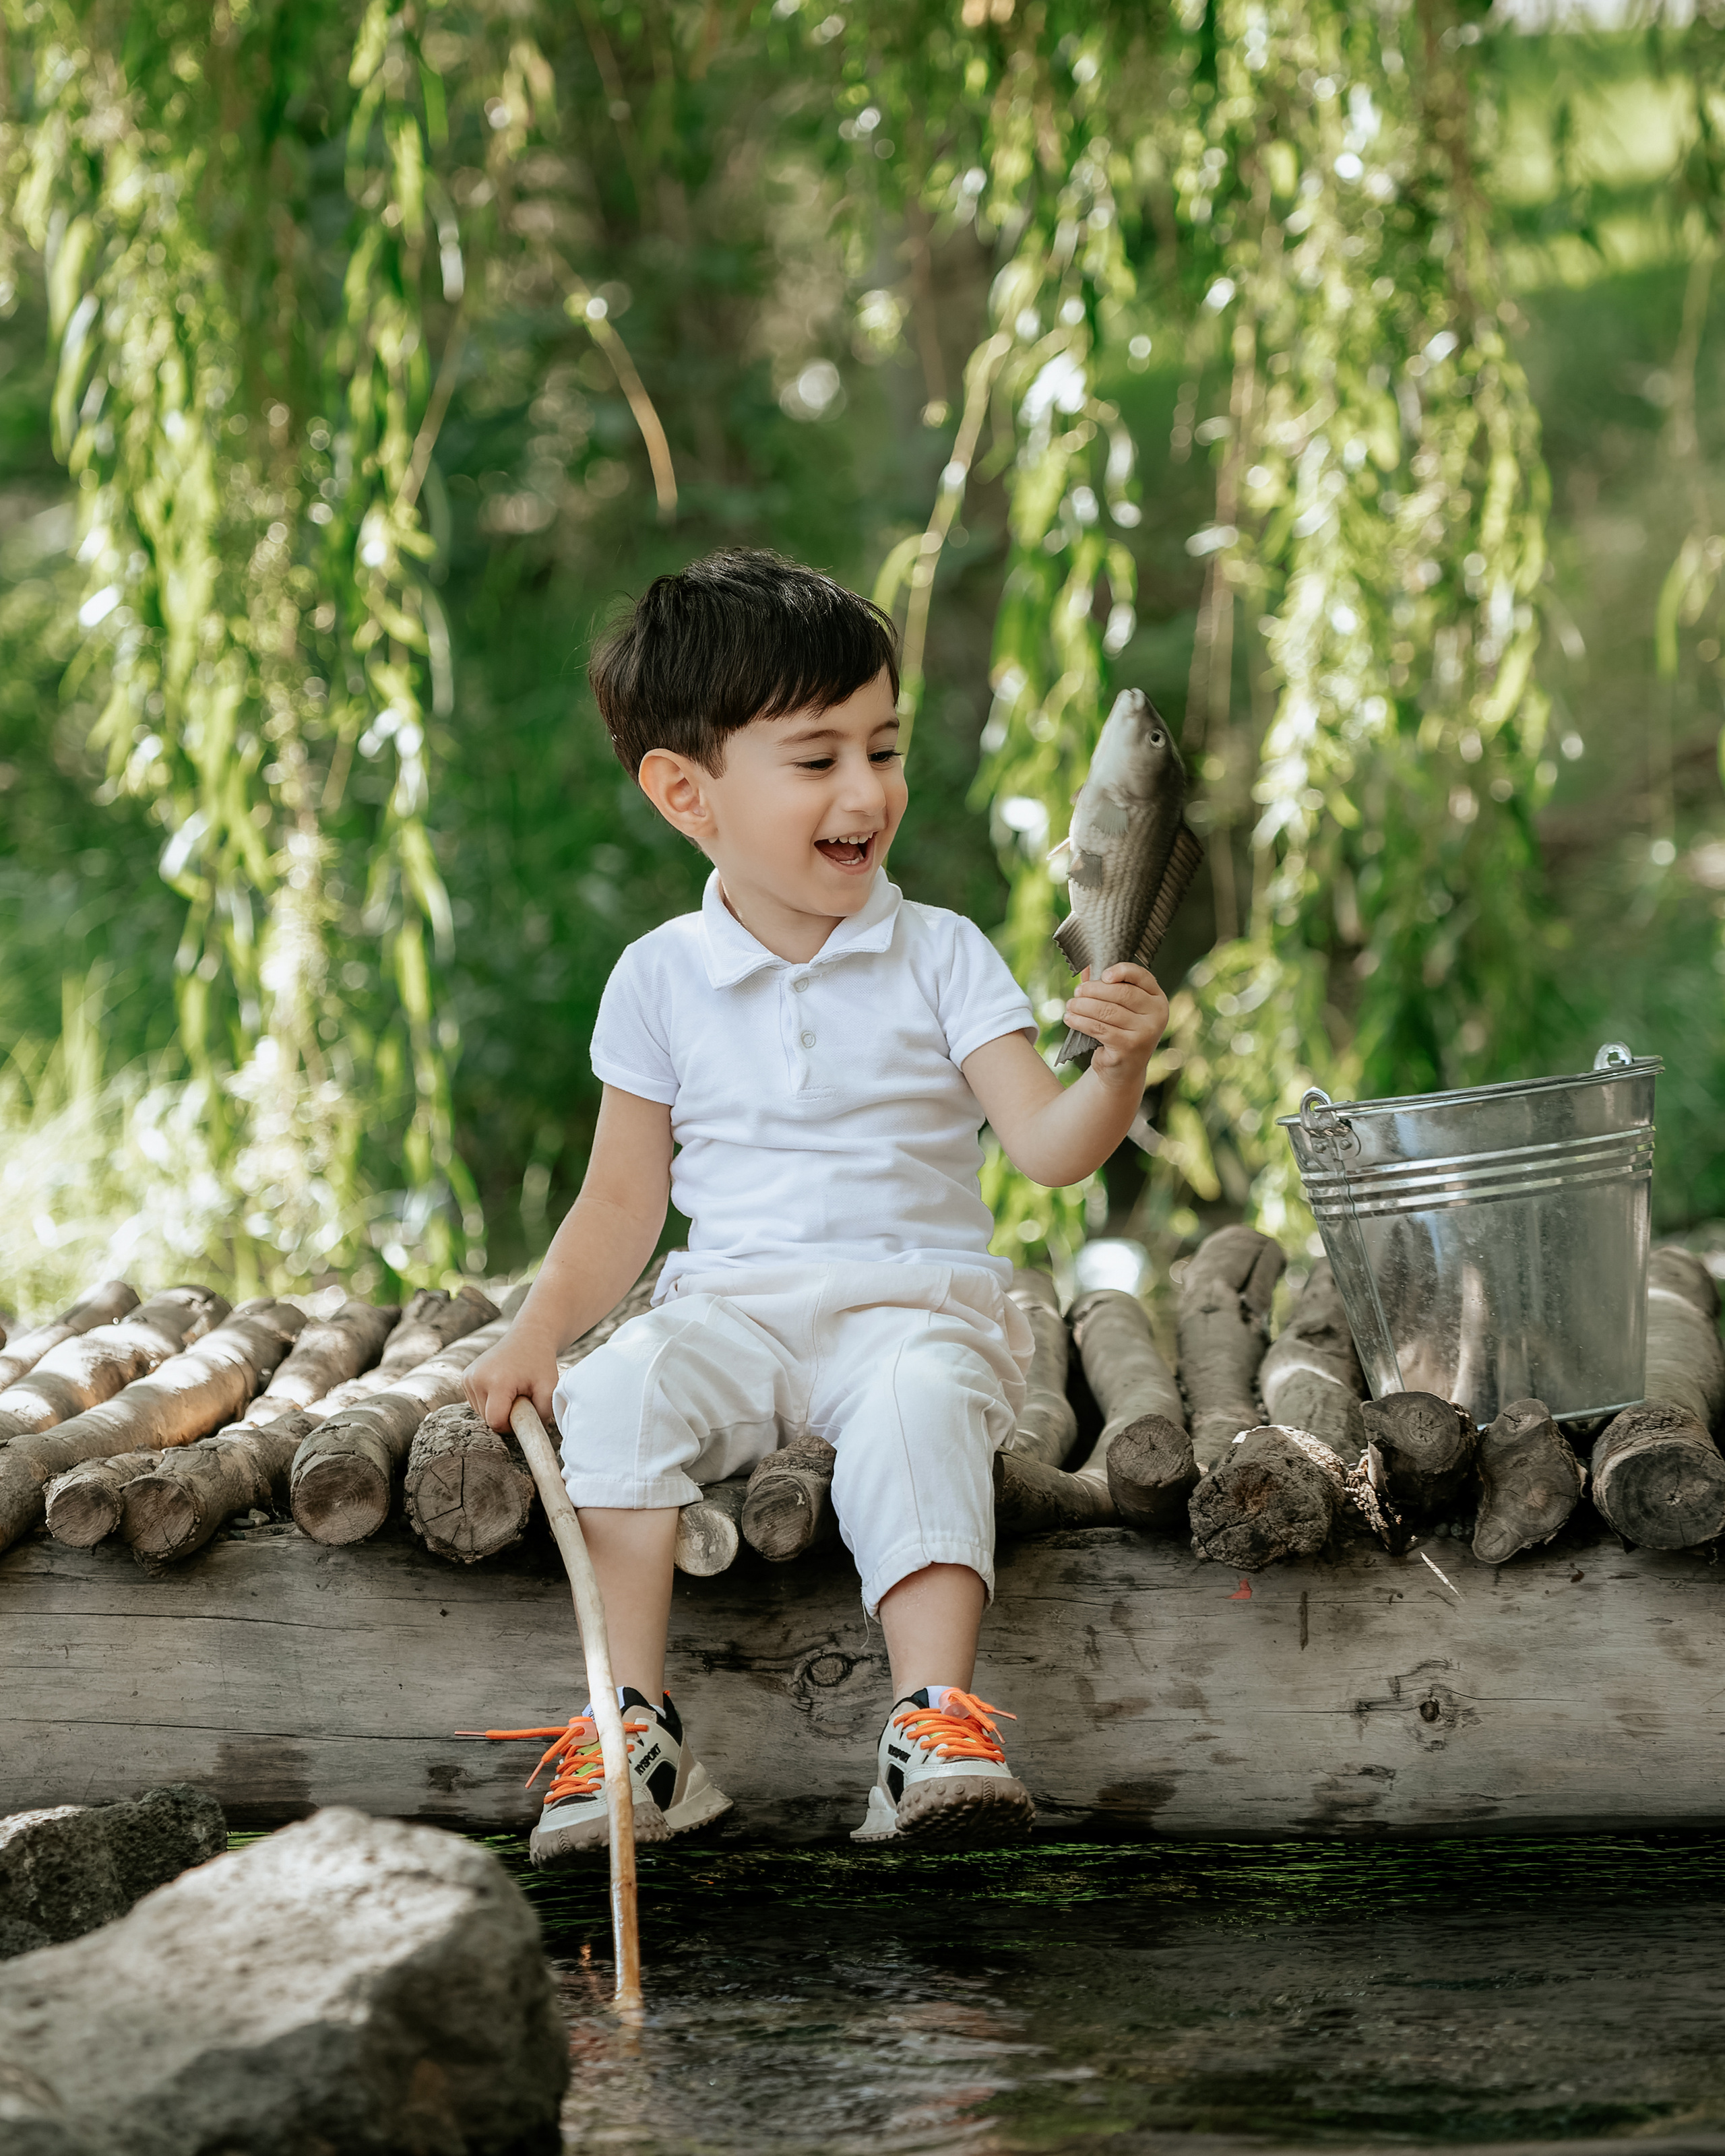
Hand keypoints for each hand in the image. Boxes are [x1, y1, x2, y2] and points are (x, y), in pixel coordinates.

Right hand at [463, 1327, 558, 1434]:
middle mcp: (477, 1379)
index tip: (524, 1414)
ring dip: (498, 1409)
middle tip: (522, 1397)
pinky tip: (502, 1387)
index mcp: (497, 1381)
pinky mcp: (465, 1378)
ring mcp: (468, 1377)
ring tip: (512, 1390)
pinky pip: (477, 1403)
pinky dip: (490, 1401)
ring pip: (481, 1413)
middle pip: (488, 1419)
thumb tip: (530, 1435)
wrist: (528, 1338)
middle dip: (505, 1415)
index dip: (511, 1426)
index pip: (496, 1421)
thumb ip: (542, 1415)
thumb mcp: (549, 1389)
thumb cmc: (541, 1364)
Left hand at [1064, 963, 1168, 1080]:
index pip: (1141, 976)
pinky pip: (1099, 1028)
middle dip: (1094, 990)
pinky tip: (1069, 1018)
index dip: (1121, 971)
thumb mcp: (1120, 1008)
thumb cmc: (1121, 1032)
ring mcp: (1145, 1032)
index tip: (1103, 975)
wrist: (1123, 1069)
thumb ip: (1108, 987)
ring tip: (1070, 1005)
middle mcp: (1156, 1015)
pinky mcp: (1129, 1047)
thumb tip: (1087, 968)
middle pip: (1121, 993)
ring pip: (1107, 1011)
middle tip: (1077, 991)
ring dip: (1083, 1006)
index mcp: (1157, 999)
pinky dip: (1081, 1021)